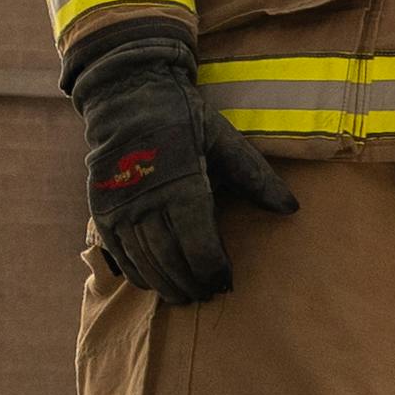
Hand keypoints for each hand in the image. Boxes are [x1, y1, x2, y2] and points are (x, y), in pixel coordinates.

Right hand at [73, 33, 293, 305]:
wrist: (128, 98)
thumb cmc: (183, 120)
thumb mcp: (224, 141)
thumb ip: (256, 177)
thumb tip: (291, 208)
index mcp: (184, 186)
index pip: (200, 246)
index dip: (214, 271)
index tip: (227, 283)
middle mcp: (149, 202)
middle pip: (172, 262)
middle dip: (192, 284)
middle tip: (207, 294)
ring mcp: (121, 208)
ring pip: (146, 263)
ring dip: (166, 285)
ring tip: (184, 295)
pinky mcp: (103, 210)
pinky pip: (120, 254)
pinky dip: (137, 274)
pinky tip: (153, 283)